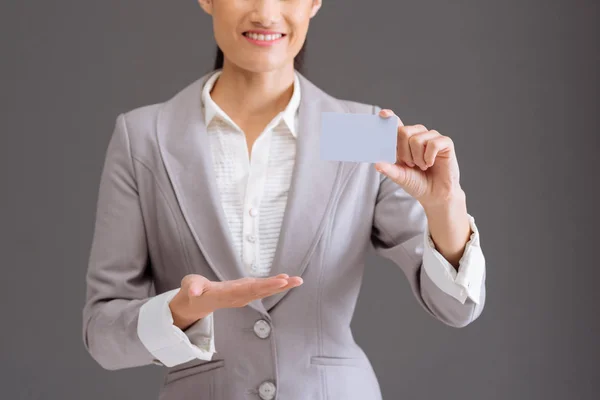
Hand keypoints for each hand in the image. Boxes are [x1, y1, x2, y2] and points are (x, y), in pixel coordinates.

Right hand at [169, 274, 302, 329]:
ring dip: (281, 286)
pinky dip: (274, 285)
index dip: (265, 286)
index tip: (280, 282)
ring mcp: (243, 295)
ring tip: (297, 280)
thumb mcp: (190, 287)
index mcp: (227, 294)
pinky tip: (286, 280)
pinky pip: (262, 289)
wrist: (197, 302)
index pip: (248, 290)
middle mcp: (238, 296)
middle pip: (260, 292)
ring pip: (264, 291)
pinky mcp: (245, 292)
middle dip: (278, 286)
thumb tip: (195, 292)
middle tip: (295, 280)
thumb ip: (192, 288)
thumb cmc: (194, 291)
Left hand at [374, 109, 462, 206]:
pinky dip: (429, 157)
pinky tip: (430, 164)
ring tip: (422, 166)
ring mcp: (432, 137)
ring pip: (416, 139)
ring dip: (417, 158)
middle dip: (403, 152)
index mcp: (405, 141)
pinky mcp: (445, 142)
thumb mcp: (400, 176)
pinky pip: (433, 144)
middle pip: (403, 131)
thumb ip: (389, 169)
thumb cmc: (417, 183)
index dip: (390, 117)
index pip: (396, 124)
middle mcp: (418, 135)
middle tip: (410, 164)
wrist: (435, 195)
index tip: (382, 114)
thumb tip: (376, 164)